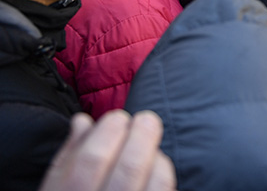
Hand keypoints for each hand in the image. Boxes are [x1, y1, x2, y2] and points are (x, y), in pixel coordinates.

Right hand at [39, 111, 174, 190]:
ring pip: (156, 182)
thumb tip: (84, 121)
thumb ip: (69, 157)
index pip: (91, 161)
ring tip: (149, 146)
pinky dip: (164, 175)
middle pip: (130, 169)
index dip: (109, 132)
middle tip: (147, 119)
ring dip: (157, 156)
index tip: (118, 118)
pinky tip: (158, 167)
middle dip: (143, 136)